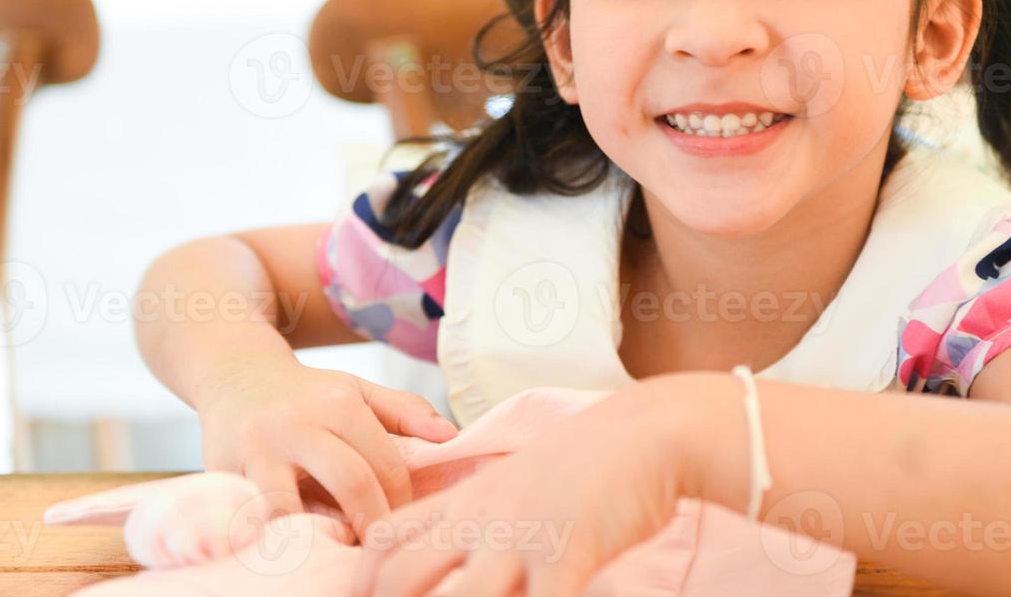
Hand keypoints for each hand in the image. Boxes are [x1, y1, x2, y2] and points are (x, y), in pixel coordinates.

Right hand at [195, 359, 458, 537]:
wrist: (235, 375)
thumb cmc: (306, 394)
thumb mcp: (357, 390)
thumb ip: (405, 411)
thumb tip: (451, 436)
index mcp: (337, 405)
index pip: (383, 464)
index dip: (401, 501)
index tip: (405, 521)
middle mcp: (296, 425)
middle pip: (348, 483)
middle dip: (371, 523)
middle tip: (379, 545)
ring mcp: (255, 451)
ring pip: (291, 508)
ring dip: (316, 536)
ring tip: (335, 547)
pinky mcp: (222, 473)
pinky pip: (251, 517)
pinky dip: (273, 536)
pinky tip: (292, 545)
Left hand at [354, 373, 733, 596]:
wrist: (647, 433)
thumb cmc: (591, 457)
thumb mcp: (520, 475)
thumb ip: (485, 508)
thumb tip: (461, 547)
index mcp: (469, 499)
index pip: (387, 537)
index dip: (362, 577)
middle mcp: (484, 520)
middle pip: (403, 576)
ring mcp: (523, 539)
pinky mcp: (567, 556)